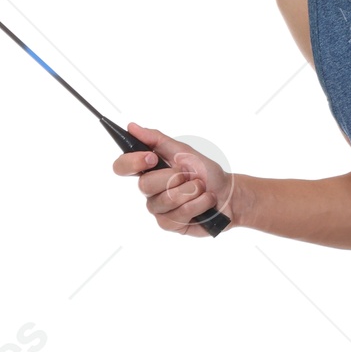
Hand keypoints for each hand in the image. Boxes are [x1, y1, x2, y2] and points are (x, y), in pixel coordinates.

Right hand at [113, 123, 232, 234]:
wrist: (228, 194)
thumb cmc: (205, 172)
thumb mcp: (183, 151)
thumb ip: (157, 140)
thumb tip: (132, 127)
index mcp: (148, 170)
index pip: (122, 167)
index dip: (132, 162)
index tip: (152, 158)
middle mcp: (149, 190)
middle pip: (145, 184)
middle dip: (174, 177)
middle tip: (189, 175)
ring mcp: (158, 209)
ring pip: (166, 200)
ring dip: (191, 191)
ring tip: (201, 188)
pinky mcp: (169, 224)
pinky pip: (179, 214)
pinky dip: (198, 204)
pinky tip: (205, 202)